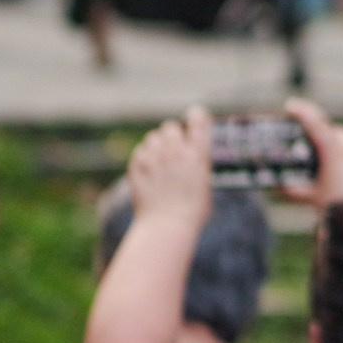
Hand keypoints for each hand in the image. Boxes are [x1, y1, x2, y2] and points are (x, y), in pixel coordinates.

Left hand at [127, 107, 212, 227]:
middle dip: (173, 134)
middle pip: (171, 127)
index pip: (199, 121)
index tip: (195, 116)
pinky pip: (140, 151)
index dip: (197, 116)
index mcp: (198, 155)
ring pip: (153, 136)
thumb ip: (197, 165)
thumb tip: (192, 158)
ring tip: (159, 159)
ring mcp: (155, 158)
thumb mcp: (204, 184)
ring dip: (157, 144)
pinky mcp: (137, 166)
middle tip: (173, 146)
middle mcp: (176, 151)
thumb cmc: (192, 211)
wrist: (166, 225)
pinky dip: (144, 157)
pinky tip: (149, 170)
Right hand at [280, 97, 342, 206]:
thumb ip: (293, 191)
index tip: (291, 106)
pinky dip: (340, 155)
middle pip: (331, 131)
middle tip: (303, 137)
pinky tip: (332, 166)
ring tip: (316, 155)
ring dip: (329, 144)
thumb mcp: (313, 196)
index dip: (302, 112)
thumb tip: (277, 188)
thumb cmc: (339, 204)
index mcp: (334, 149)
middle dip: (317, 132)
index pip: (316, 124)